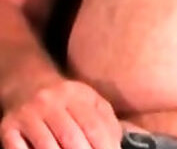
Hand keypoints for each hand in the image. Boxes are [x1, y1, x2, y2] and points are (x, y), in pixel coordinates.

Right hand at [1, 78, 122, 148]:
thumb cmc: (65, 100)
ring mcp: (28, 114)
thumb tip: (116, 143)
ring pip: (46, 146)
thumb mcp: (88, 100)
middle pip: (71, 137)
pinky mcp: (8, 127)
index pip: (93, 125)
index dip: (104, 146)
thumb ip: (104, 119)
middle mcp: (51, 101)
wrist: (28, 84)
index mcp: (75, 94)